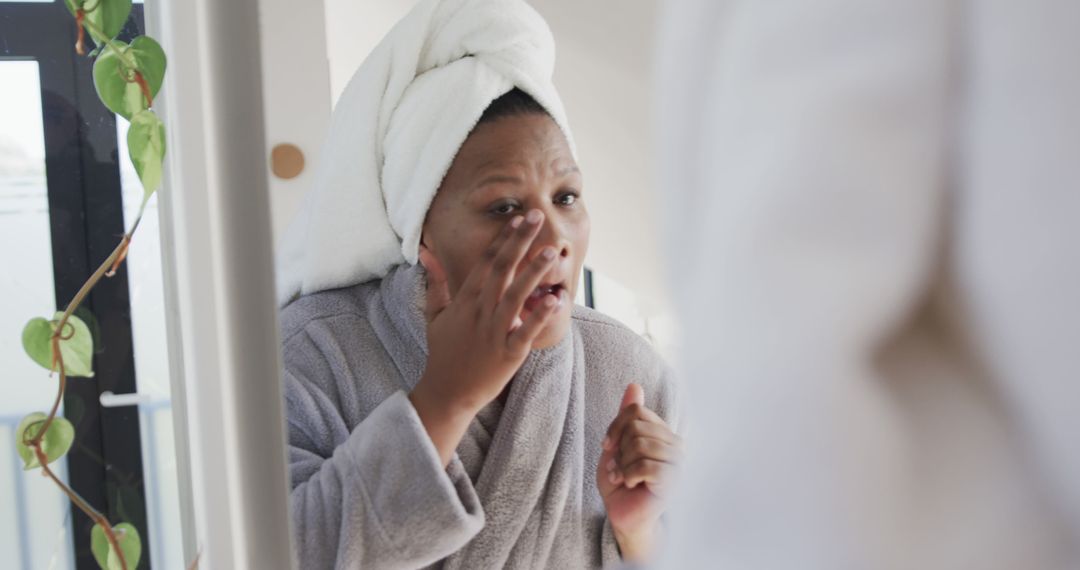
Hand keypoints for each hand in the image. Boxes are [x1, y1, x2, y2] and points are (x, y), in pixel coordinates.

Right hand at [409, 210, 564, 464]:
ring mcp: (494, 332)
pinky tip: (556, 301)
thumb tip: (426, 254)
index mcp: (465, 300)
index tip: (518, 218)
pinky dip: (540, 317)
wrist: (447, 392)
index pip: (486, 262)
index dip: (502, 239)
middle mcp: (480, 312)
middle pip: (501, 270)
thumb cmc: (444, 352)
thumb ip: (436, 282)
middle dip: (519, 242)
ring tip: (551, 251)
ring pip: (516, 296)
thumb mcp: (435, 315)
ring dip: (534, 272)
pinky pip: (526, 332)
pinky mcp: (508, 354)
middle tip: (536, 216)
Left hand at [597, 384, 680, 561]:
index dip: (615, 427)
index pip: (636, 410)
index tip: (608, 446)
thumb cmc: (621, 482)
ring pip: (640, 444)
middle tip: (618, 467)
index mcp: (663, 433)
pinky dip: (628, 474)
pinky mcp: (672, 480)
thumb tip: (634, 385)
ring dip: (622, 464)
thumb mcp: (617, 445)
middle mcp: (675, 444)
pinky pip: (645, 465)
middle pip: (636, 427)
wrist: (623, 515)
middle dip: (619, 448)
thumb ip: (626, 417)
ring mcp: (676, 462)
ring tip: (622, 476)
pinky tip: (629, 484)